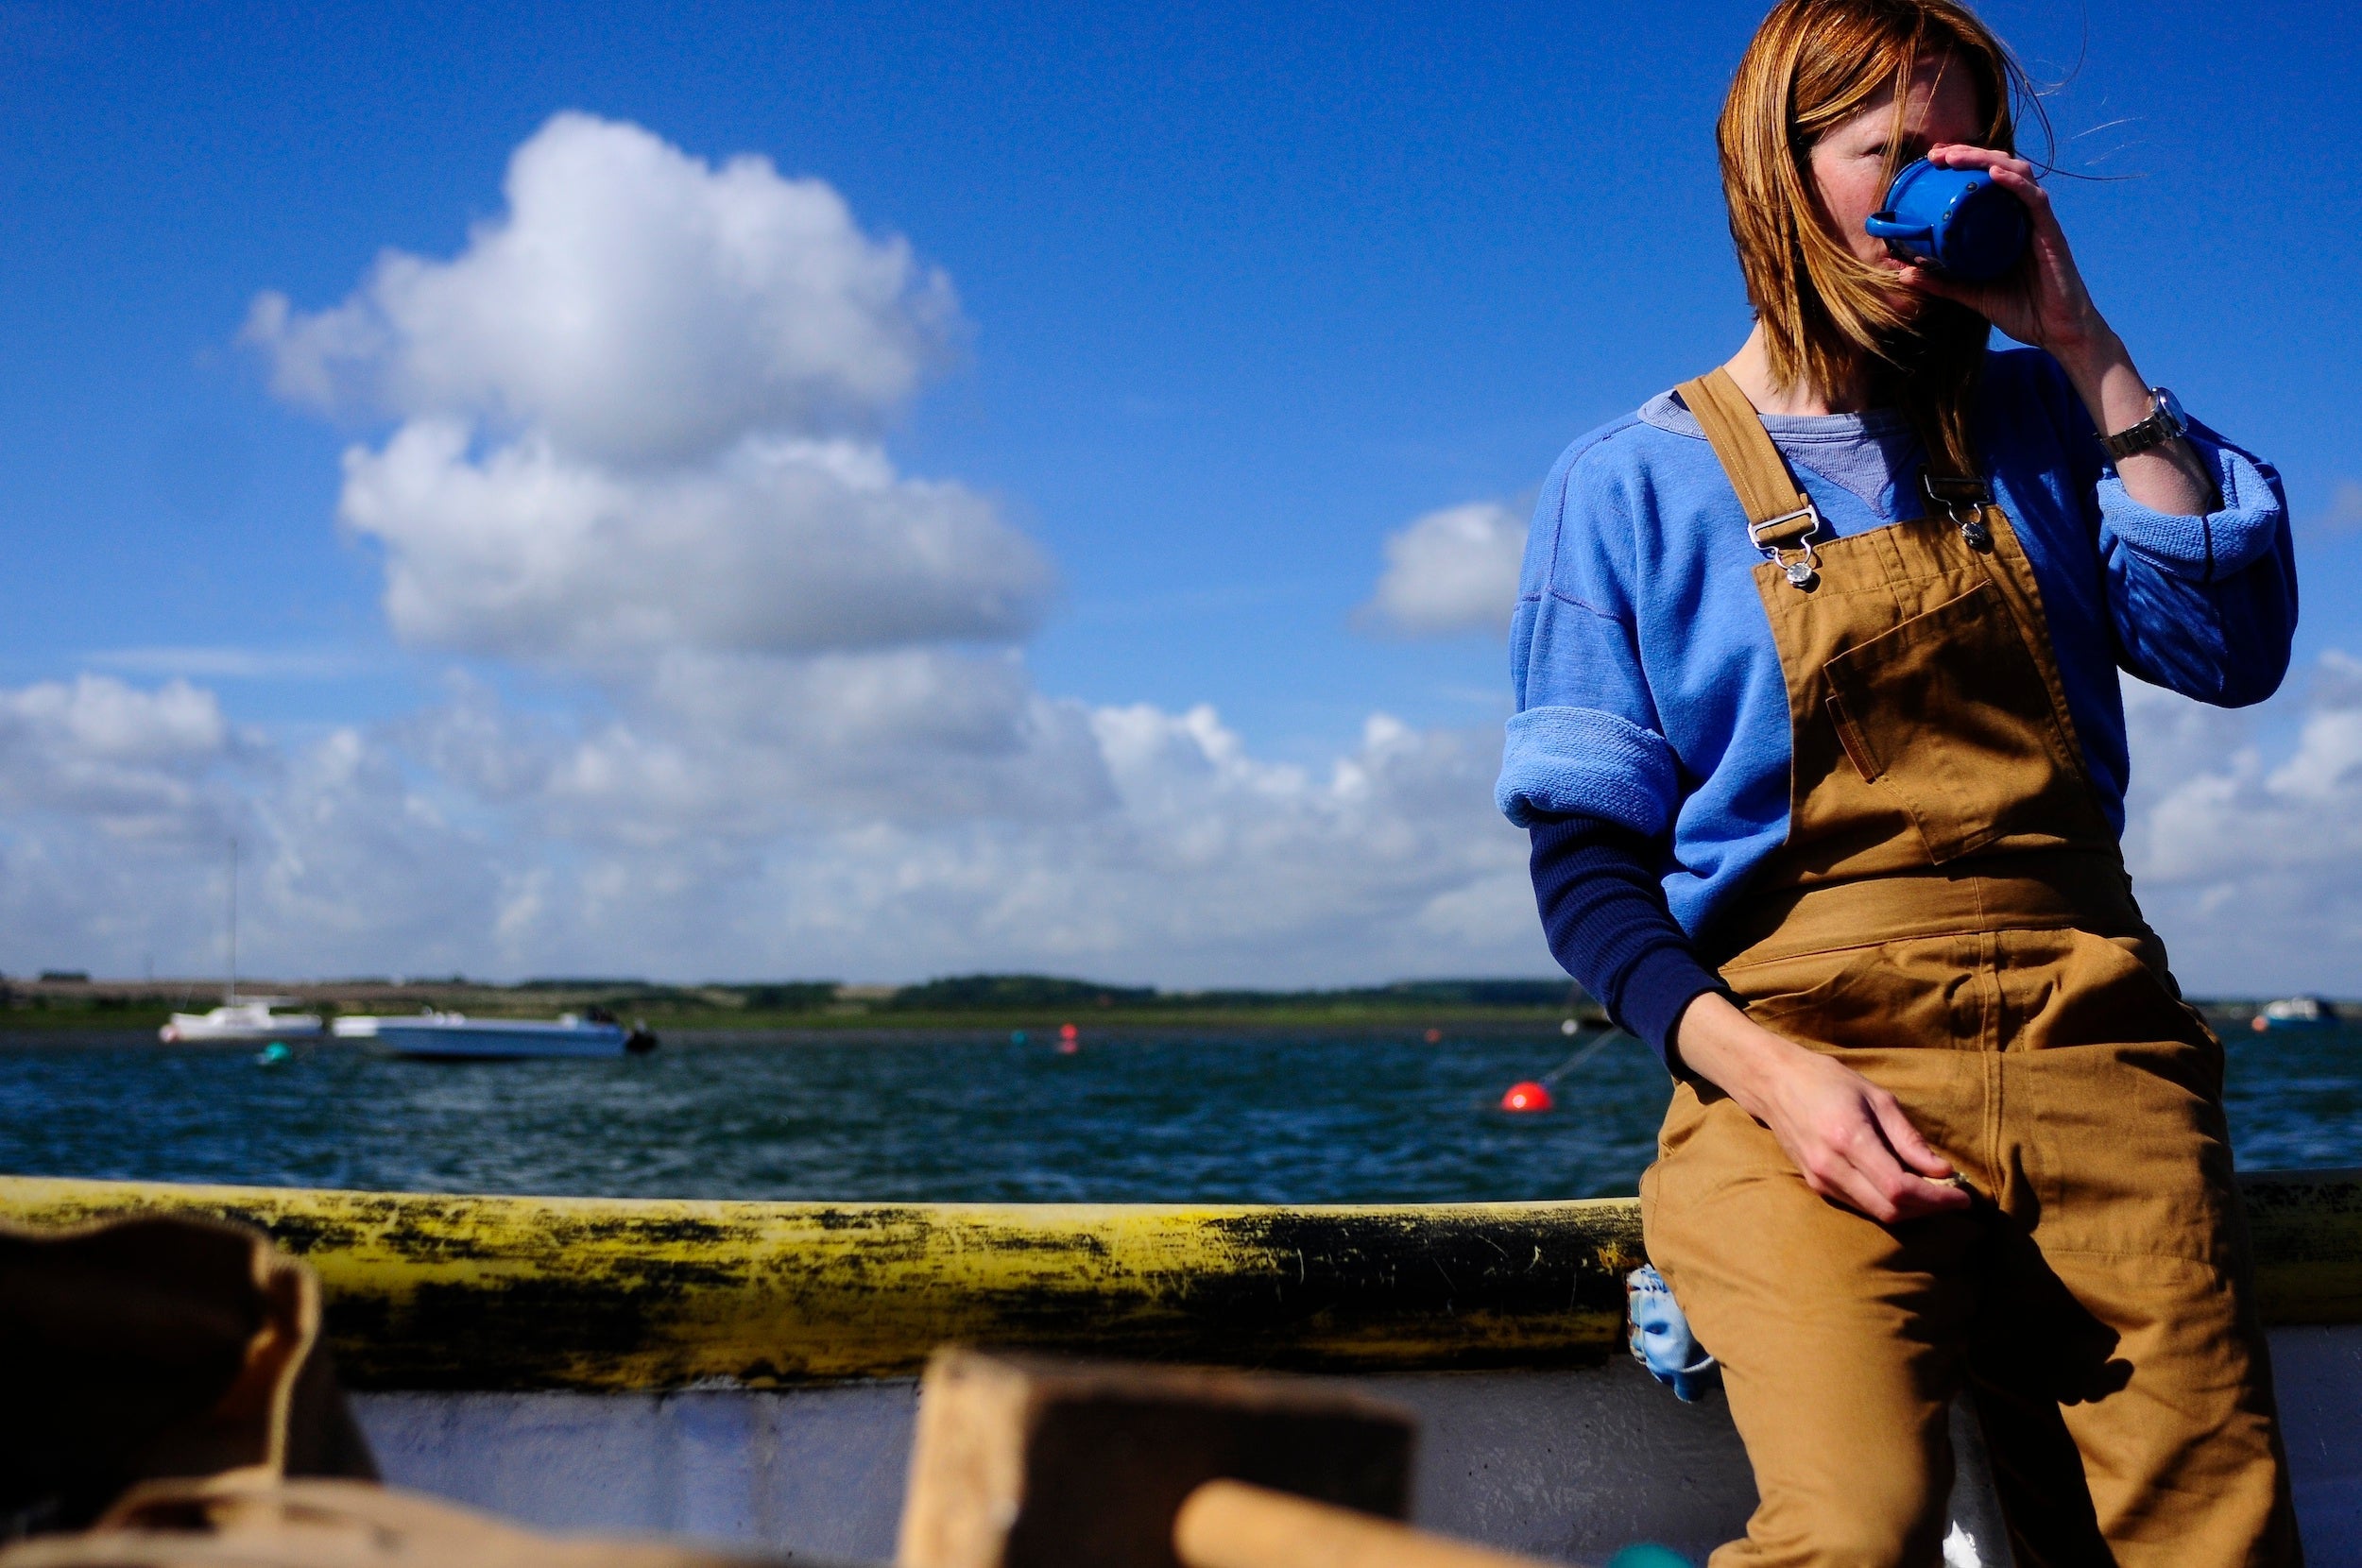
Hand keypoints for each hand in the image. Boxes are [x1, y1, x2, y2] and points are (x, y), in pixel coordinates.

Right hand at [1669, 992, 1971, 1224]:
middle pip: (1890, 1210)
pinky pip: (1861, 1205)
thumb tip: (1942, 1171)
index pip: (1900, 1188)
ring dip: (1911, 1210)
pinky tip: (1904, 1188)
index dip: (1936, 1198)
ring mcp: (1820, 1179)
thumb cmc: (1827, 1081)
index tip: (1963, 1196)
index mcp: (1848, 1139)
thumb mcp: (1876, 1098)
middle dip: (1929, 1210)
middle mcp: (1831, 1166)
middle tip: (1954, 1197)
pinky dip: (1889, 1204)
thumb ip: (1908, 1138)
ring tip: (1934, 1192)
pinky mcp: (1816, 1184)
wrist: (1773, 1083)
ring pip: (1876, 1213)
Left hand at [1895, 145, 2106, 356]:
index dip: (1962, 165)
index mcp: (2005, 224)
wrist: (2057, 332)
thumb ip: (1942, 282)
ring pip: (2017, 174)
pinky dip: (2014, 183)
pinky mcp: (2051, 233)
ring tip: (1954, 157)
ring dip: (1985, 160)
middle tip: (1936, 153)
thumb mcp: (1971, 294)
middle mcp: (2023, 215)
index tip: (1932, 161)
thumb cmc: (2022, 309)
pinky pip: (2034, 199)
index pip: (1986, 181)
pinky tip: (1994, 174)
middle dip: (1968, 154)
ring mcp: (2038, 221)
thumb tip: (1904, 273)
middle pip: (1999, 168)